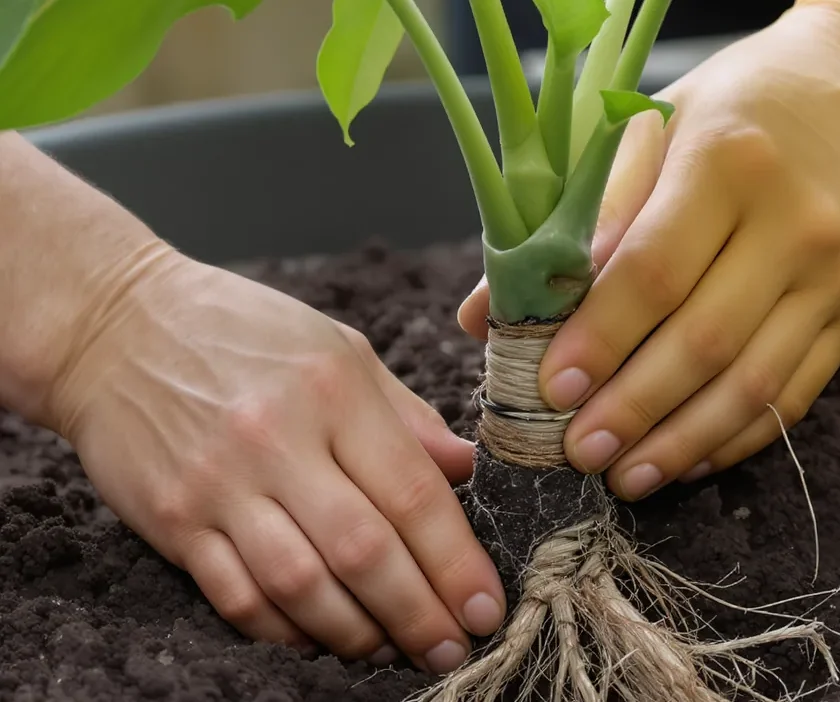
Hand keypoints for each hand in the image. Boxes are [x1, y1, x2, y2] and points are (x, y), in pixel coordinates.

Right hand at [45, 251, 504, 672]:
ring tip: (392, 650)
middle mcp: (276, 439)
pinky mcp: (172, 519)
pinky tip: (319, 637)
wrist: (116, 326)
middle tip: (452, 651)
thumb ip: (404, 415)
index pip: (412, 493)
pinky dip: (285, 630)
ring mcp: (218, 484)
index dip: (457, 561)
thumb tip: (464, 469)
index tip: (486, 606)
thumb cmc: (242, 331)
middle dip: (419, 614)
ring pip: (302, 586)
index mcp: (333, 390)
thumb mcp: (339, 347)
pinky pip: (237, 596)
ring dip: (357, 633)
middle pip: (364, 552)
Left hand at [460, 0, 839, 498]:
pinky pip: (794, 394)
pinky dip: (735, 437)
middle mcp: (793, 224)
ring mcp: (836, 276)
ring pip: (750, 385)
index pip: (652, 271)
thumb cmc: (746, 102)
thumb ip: (579, 218)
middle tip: (577, 452)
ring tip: (624, 477)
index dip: (598, 338)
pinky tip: (688, 460)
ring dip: (680, 442)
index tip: (549, 388)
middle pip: (701, 342)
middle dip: (631, 409)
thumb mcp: (657, 124)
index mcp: (728, 162)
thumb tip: (490, 311)